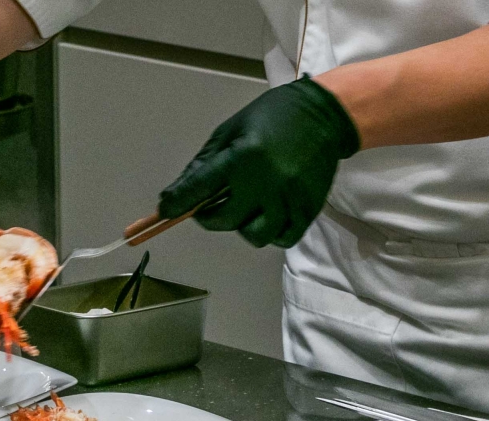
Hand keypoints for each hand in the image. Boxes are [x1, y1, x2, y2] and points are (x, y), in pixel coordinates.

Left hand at [158, 76, 358, 247]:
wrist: (325, 115)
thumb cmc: (272, 117)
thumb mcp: (231, 131)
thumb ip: (204, 164)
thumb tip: (176, 194)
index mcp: (243, 157)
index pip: (198, 191)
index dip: (175, 205)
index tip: (163, 213)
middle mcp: (265, 183)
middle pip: (224, 220)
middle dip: (209, 216)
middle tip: (210, 205)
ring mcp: (289, 199)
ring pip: (255, 235)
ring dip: (243, 226)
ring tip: (246, 207)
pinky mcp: (309, 209)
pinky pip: (283, 238)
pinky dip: (271, 232)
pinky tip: (268, 215)